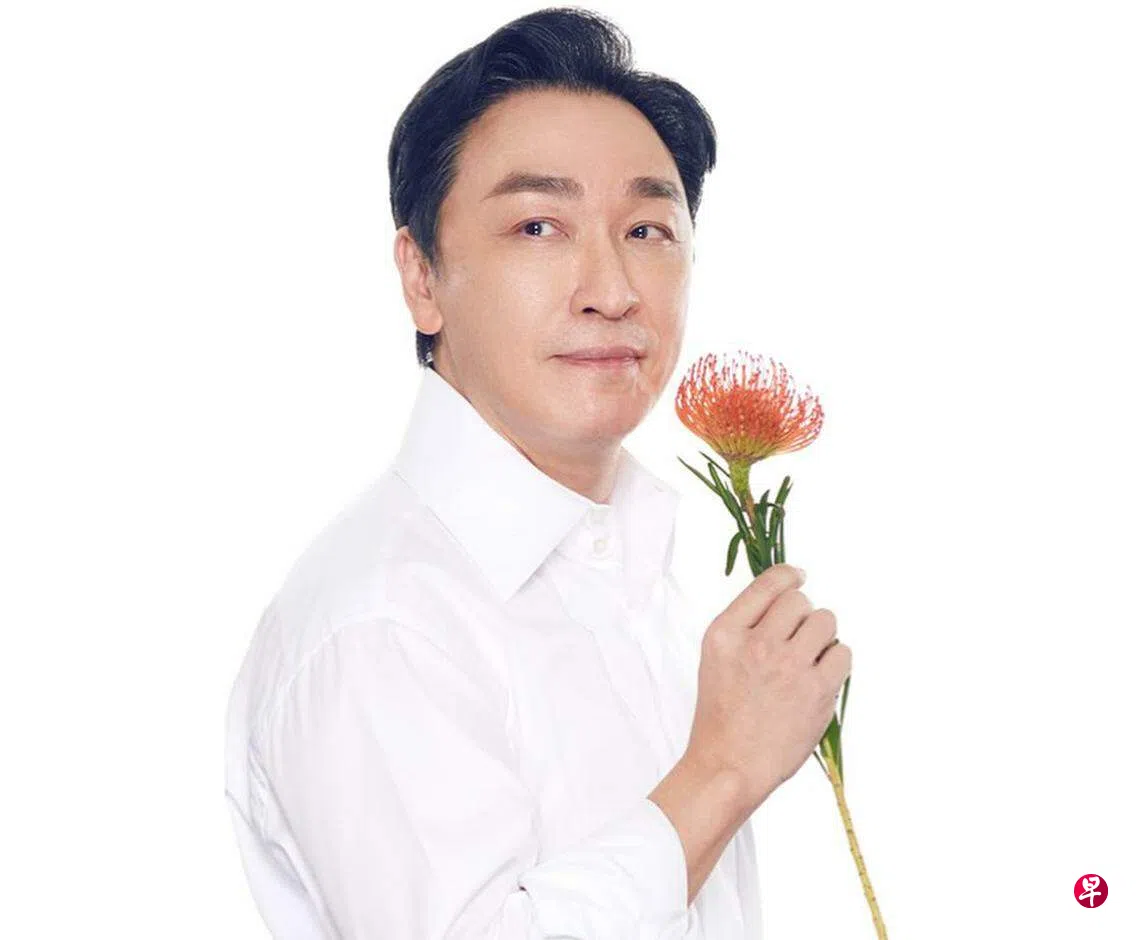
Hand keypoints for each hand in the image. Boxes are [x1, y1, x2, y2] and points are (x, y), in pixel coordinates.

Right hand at [684, 563, 851, 809]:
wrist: (729, 764)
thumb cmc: (722, 715)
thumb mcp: (716, 659)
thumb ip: (746, 627)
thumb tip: (787, 597)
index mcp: (725, 633)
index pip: (767, 583)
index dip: (790, 576)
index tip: (799, 578)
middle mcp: (756, 643)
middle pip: (800, 600)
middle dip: (803, 614)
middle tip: (797, 639)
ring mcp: (788, 666)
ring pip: (826, 621)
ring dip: (822, 635)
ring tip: (809, 658)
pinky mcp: (817, 690)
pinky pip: (843, 653)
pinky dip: (836, 661)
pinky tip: (820, 676)